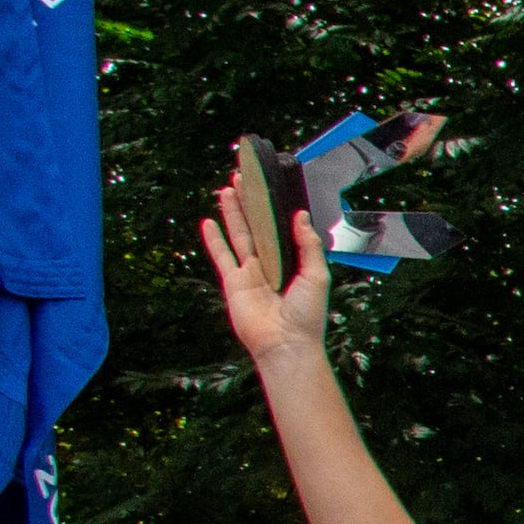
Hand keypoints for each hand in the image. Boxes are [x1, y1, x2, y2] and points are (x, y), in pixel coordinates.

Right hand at [200, 146, 328, 366]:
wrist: (285, 344)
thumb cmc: (306, 316)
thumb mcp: (316, 276)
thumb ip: (308, 245)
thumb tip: (300, 215)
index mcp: (293, 261)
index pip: (281, 228)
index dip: (274, 207)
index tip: (268, 186)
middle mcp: (271, 263)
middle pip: (257, 226)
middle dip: (250, 202)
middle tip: (242, 178)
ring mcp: (250, 272)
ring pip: (239, 235)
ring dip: (232, 213)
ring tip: (226, 190)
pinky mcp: (233, 282)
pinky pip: (222, 256)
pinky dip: (214, 239)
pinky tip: (208, 222)